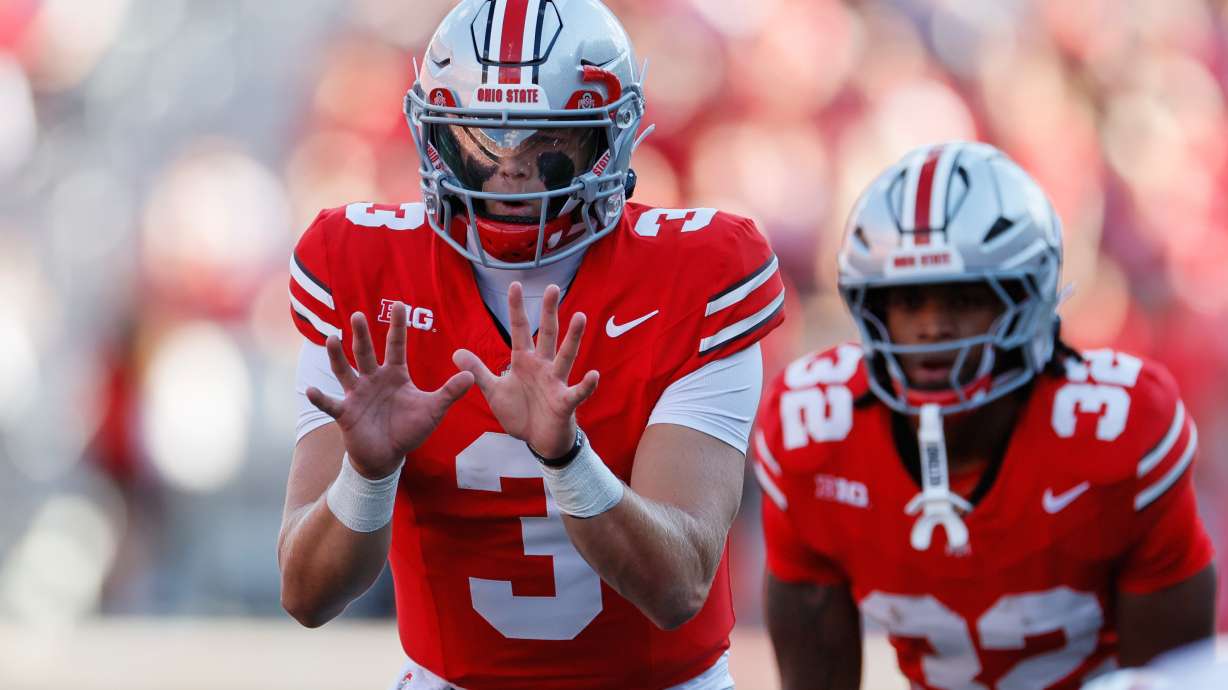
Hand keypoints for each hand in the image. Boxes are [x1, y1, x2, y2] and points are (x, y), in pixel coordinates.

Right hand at [307, 304, 473, 478]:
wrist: (388, 455)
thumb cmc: (408, 429)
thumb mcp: (432, 410)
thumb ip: (449, 393)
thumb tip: (471, 376)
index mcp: (395, 374)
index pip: (396, 345)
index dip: (397, 326)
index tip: (399, 304)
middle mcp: (373, 379)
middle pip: (366, 352)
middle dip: (362, 335)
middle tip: (357, 315)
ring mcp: (357, 395)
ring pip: (345, 371)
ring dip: (337, 356)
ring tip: (332, 339)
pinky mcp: (346, 413)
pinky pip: (331, 404)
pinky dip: (321, 398)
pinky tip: (310, 390)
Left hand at [453, 282, 598, 458]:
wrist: (537, 440)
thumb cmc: (520, 412)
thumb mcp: (493, 390)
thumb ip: (478, 371)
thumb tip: (456, 352)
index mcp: (524, 361)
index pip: (519, 330)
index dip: (516, 308)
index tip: (514, 285)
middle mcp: (542, 366)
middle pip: (546, 334)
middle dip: (549, 312)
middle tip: (552, 288)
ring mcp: (555, 383)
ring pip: (565, 356)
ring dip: (573, 338)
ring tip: (580, 317)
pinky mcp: (565, 403)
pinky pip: (577, 392)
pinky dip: (586, 385)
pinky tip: (593, 375)